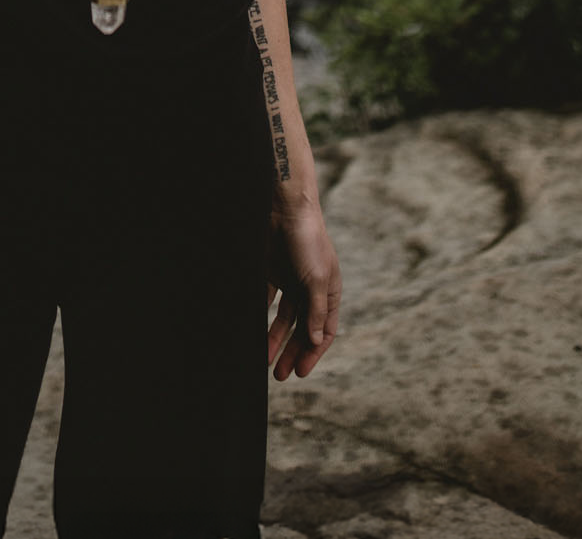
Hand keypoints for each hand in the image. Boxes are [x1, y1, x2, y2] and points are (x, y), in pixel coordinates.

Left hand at [266, 197, 340, 381]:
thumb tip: (317, 341)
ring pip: (284, 318)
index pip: (324, 331)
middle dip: (292, 351)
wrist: (283, 206)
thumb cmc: (307, 241)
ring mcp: (291, 281)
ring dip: (275, 339)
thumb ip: (316, 311)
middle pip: (303, 329)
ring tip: (263, 359)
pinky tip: (253, 331)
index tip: (299, 372)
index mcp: (329, 292)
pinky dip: (261, 316)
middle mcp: (311, 289)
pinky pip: (266, 301)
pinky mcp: (272, 272)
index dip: (313, 353)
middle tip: (279, 375)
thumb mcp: (316, 279)